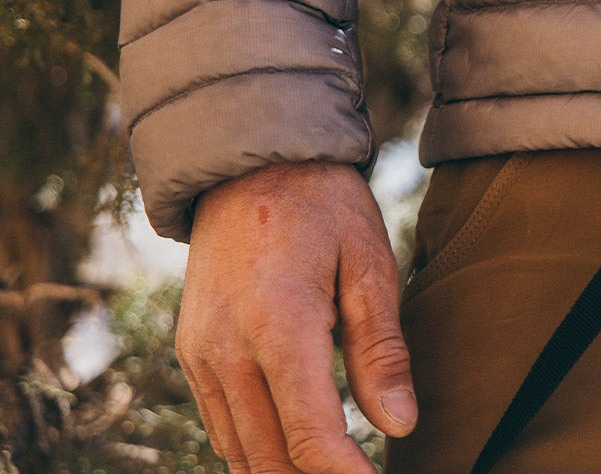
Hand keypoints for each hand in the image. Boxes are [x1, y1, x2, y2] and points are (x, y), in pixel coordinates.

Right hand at [178, 160, 415, 472]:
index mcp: (279, 325)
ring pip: (239, 451)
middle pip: (271, 457)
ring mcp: (200, 354)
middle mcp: (227, 349)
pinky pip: (221, 425)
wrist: (248, 166)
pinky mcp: (191, 353)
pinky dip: (256, 451)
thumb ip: (382, 350)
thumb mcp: (371, 265)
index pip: (311, 434)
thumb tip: (400, 425)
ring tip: (336, 471)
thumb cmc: (324, 209)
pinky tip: (295, 453)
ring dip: (285, 473)